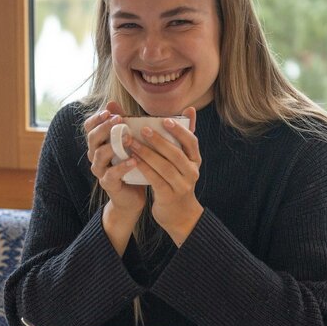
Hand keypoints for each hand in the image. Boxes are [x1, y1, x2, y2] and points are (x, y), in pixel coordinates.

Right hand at [84, 101, 144, 253]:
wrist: (133, 195)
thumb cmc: (132, 164)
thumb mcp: (129, 142)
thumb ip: (123, 124)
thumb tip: (115, 102)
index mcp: (98, 144)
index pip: (89, 127)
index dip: (96, 118)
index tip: (109, 111)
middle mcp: (95, 156)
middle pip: (92, 138)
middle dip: (104, 127)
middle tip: (119, 120)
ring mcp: (100, 171)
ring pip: (99, 155)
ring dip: (113, 145)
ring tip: (128, 138)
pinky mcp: (108, 184)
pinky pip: (111, 174)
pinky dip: (122, 167)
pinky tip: (134, 160)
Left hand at [127, 106, 202, 245]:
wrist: (179, 216)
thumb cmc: (177, 181)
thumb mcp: (183, 162)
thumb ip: (182, 138)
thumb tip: (189, 110)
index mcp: (195, 161)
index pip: (192, 142)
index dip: (180, 131)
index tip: (166, 120)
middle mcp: (191, 172)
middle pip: (176, 153)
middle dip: (159, 140)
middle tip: (143, 129)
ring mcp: (182, 185)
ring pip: (164, 166)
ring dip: (147, 153)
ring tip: (131, 143)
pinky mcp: (169, 196)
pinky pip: (155, 179)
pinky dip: (144, 168)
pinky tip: (133, 160)